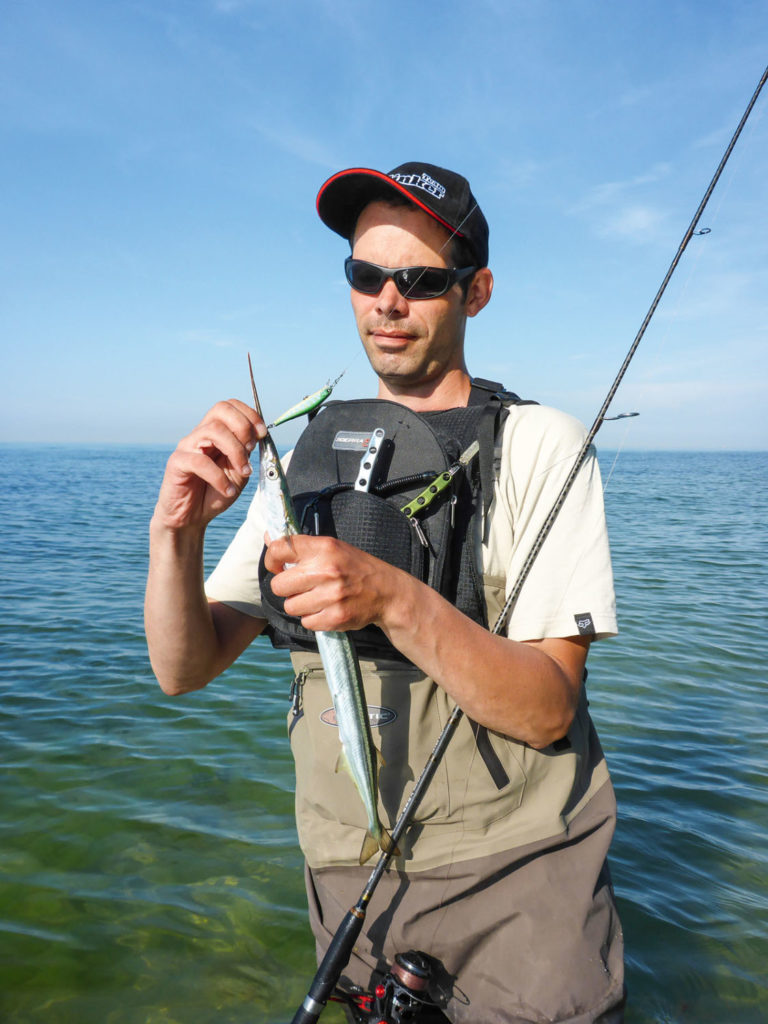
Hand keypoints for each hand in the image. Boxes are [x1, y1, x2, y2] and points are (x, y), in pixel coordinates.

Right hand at [153, 399, 265, 530]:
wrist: (192, 518)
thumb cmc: (215, 493)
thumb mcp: (238, 472)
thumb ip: (246, 454)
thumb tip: (256, 435)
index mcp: (216, 433)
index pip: (229, 406)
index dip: (250, 414)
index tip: (263, 434)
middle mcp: (200, 434)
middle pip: (220, 409)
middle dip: (243, 427)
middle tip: (250, 450)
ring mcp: (187, 446)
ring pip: (213, 430)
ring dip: (235, 451)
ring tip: (243, 472)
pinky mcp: (176, 463)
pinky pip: (200, 462)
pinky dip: (219, 477)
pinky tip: (227, 490)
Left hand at [264, 534, 404, 631]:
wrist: (388, 592)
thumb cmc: (355, 567)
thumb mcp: (332, 548)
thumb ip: (301, 546)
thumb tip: (268, 537)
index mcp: (324, 548)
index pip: (280, 549)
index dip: (272, 560)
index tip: (278, 566)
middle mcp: (326, 570)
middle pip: (279, 585)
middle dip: (286, 588)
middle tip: (301, 586)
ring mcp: (331, 596)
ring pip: (290, 606)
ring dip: (299, 605)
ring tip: (316, 598)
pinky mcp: (335, 618)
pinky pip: (306, 622)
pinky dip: (313, 618)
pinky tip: (326, 609)